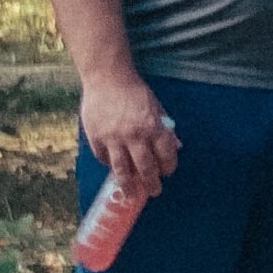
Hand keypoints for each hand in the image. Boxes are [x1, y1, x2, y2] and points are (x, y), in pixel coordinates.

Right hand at [81, 72, 178, 196]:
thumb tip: (177, 146)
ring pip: (122, 170)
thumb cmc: (135, 91)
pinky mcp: (96, 138)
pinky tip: (113, 169)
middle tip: (154, 192)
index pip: (165, 155)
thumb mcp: (156, 106)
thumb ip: (165, 128)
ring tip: (131, 195)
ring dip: (128, 185)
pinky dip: (108, 166)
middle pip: (145, 168)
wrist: (107, 77)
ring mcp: (113, 138)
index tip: (167, 173)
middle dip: (151, 183)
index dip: (168, 167)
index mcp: (153, 126)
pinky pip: (103, 158)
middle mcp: (134, 135)